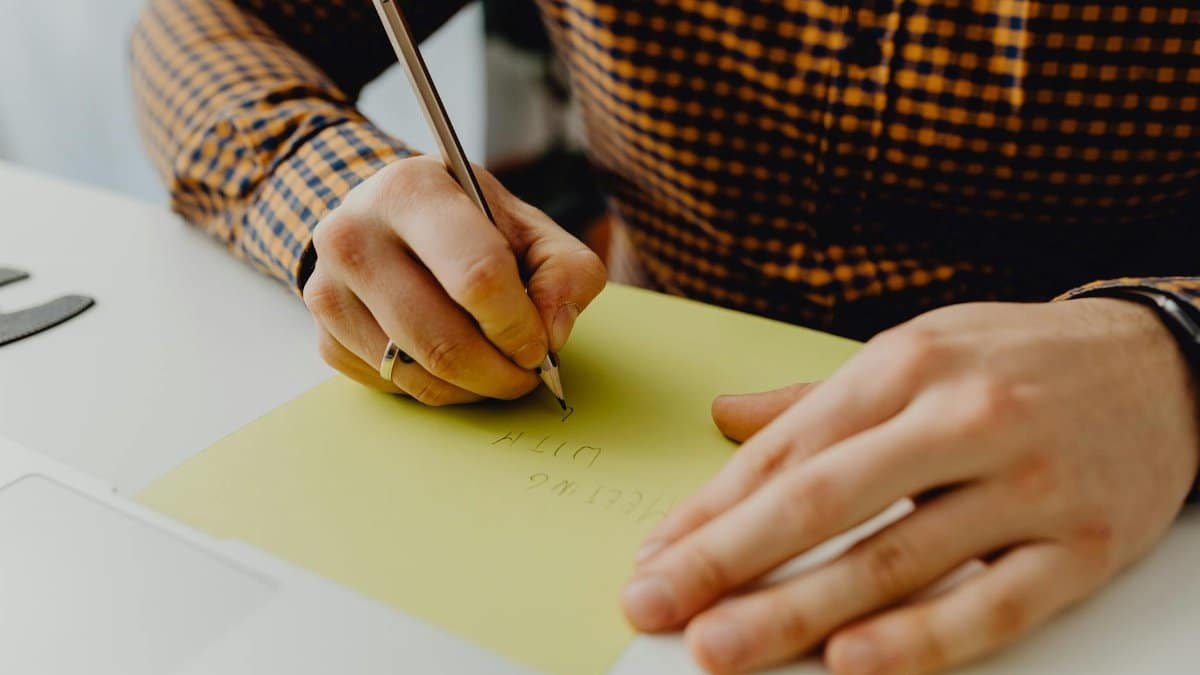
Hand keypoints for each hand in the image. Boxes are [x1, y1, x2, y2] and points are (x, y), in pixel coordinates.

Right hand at [303, 156, 606, 403]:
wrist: (393, 221)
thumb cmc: (471, 226)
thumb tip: (551, 334)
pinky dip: (436, 389)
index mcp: (411, 190)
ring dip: (473, 388)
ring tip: (496, 368)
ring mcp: (328, 288)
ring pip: (417, 373)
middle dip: (500, 372)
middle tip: (527, 373)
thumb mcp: (531, 228)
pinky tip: (452, 362)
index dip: (518, 325)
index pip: (477, 276)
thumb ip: (566, 273)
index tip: (539, 343)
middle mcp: (353, 234)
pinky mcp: (325, 335)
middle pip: (443, 339)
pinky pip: (392, 387)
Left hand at [622, 299, 1198, 673]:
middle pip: (821, 501)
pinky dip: (920, 640)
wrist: (1167, 365)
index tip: (654, 556)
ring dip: (797, 611)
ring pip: (894, 559)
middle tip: (654, 605)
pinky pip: (991, 605)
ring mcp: (1024, 485)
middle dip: (725, 559)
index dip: (710, 509)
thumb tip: (723, 419)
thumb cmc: (1017, 361)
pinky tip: (851, 665)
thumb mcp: (916, 350)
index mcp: (905, 366)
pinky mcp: (1082, 547)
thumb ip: (815, 398)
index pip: (786, 450)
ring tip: (720, 646)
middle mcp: (959, 418)